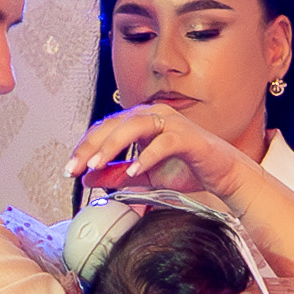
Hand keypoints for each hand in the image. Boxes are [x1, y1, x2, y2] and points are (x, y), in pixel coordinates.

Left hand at [70, 103, 252, 208]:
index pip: (104, 129)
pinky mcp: (188, 136)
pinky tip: (133, 171)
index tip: (70, 169)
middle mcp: (153, 115)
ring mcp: (171, 123)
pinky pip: (163, 142)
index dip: (84, 148)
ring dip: (112, 146)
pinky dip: (146, 156)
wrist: (223, 174)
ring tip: (97, 165)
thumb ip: (117, 175)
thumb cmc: (187, 169)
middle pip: (113, 125)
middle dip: (90, 147)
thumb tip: (88, 178)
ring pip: (134, 126)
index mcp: (140, 121)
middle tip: (75, 168)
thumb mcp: (144, 176)